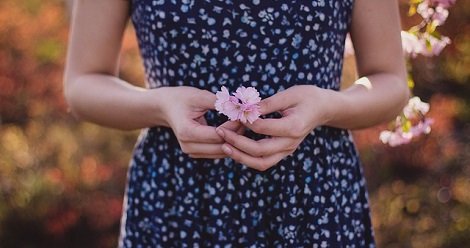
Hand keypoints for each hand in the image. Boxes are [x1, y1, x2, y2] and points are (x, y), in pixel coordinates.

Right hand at [158, 86, 243, 158]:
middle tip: (248, 119)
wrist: (165, 107)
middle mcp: (188, 146)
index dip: (234, 126)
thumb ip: (219, 102)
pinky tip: (235, 130)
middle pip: (222, 146)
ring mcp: (192, 152)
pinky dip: (228, 143)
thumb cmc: (182, 98)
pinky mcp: (197, 153)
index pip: (219, 135)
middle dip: (237, 134)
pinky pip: (218, 152)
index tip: (244, 114)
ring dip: (234, 140)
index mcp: (187, 132)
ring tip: (243, 123)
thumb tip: (240, 106)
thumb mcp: (199, 96)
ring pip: (222, 152)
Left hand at [216, 85, 334, 170]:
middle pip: (260, 151)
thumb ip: (267, 103)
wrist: (323, 109)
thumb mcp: (289, 94)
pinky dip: (248, 158)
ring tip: (223, 146)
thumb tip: (246, 108)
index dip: (245, 121)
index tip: (233, 112)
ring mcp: (287, 150)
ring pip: (261, 163)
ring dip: (240, 156)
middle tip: (220, 131)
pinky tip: (235, 148)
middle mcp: (290, 143)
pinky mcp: (283, 152)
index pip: (263, 128)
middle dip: (237, 143)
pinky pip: (264, 162)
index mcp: (293, 127)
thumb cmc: (307, 97)